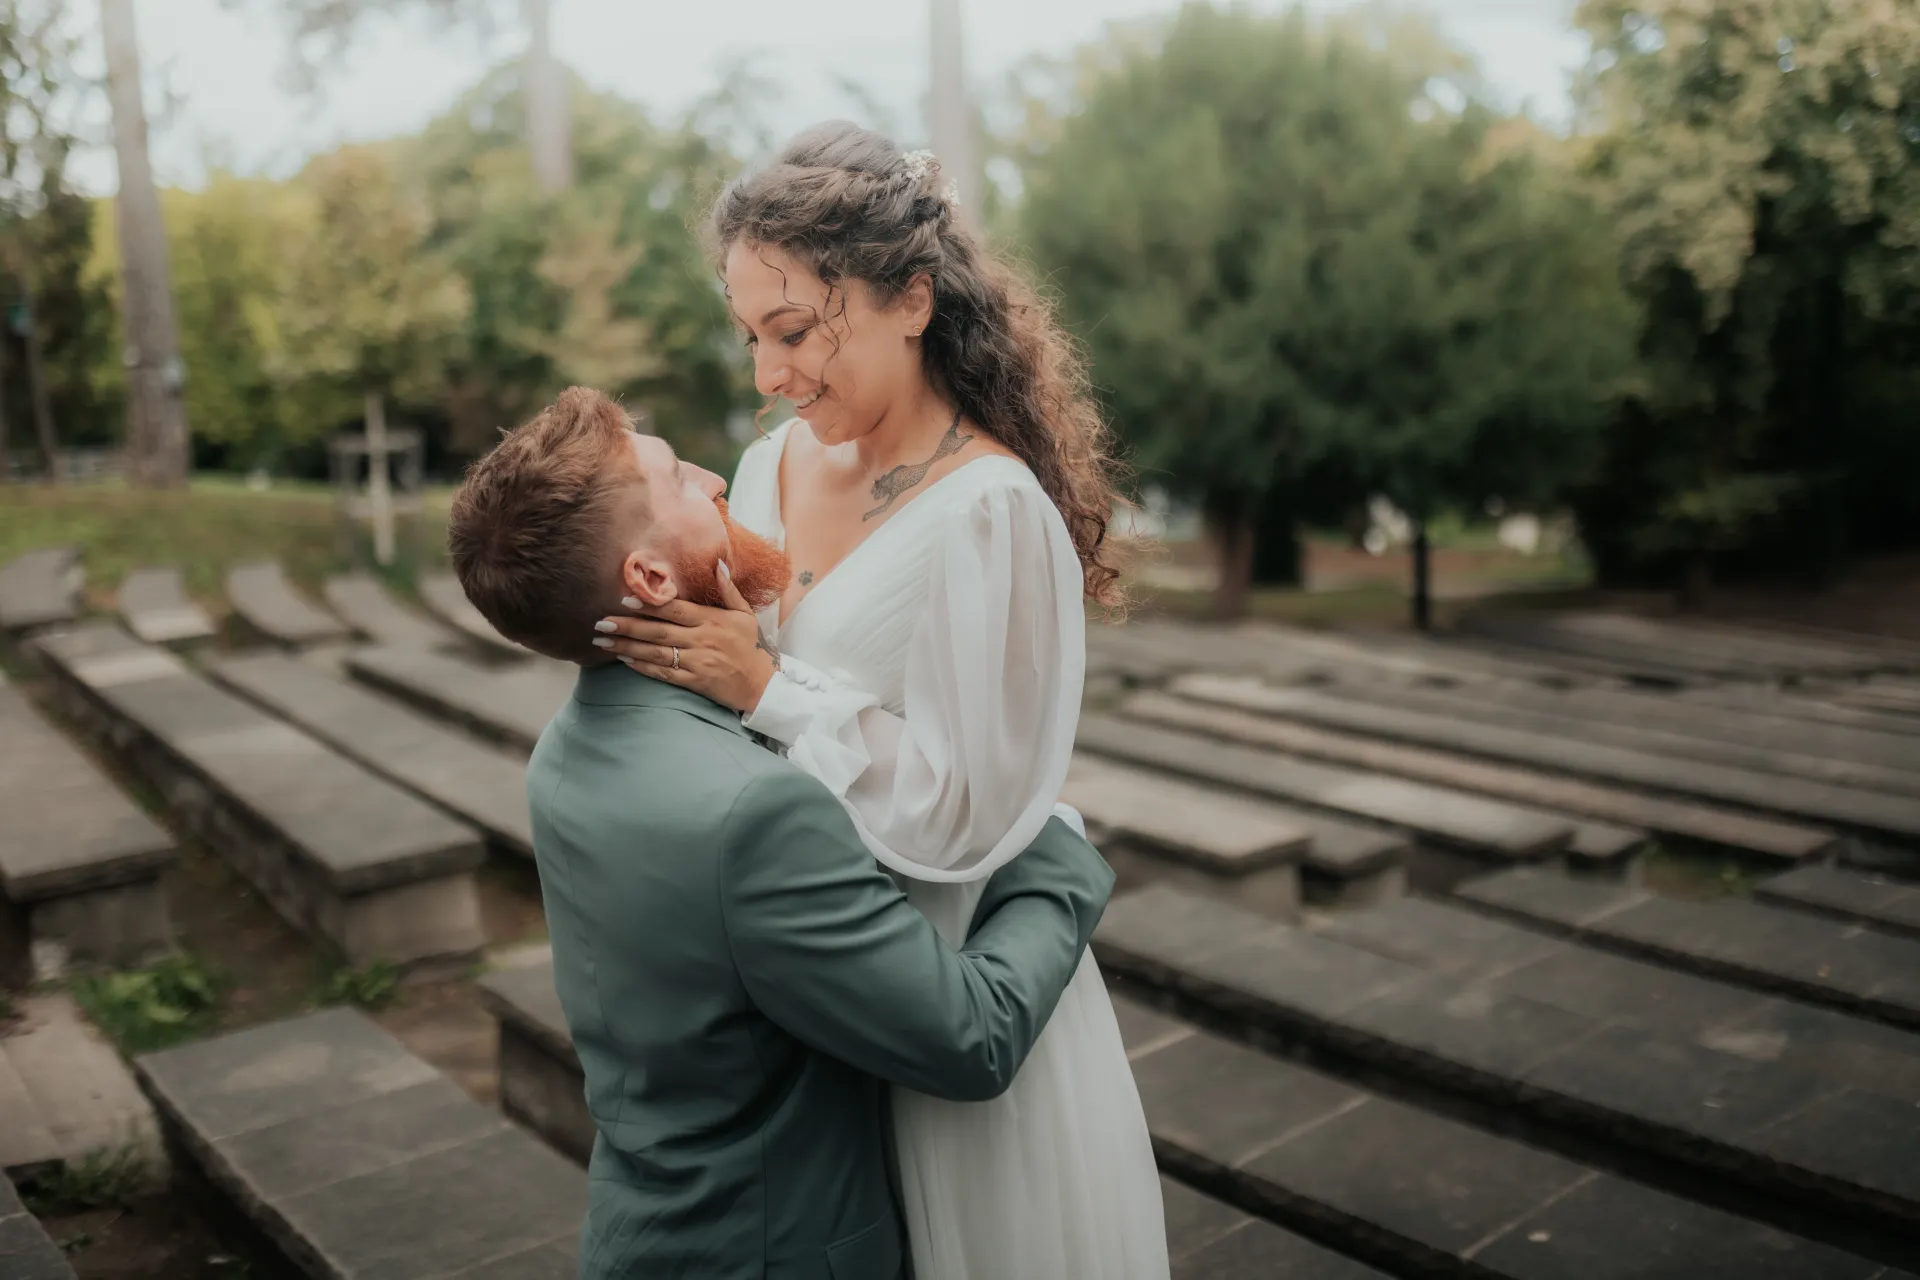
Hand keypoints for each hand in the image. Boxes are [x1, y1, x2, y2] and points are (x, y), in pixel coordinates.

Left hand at [593, 563, 779, 713]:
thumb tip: (718, 563)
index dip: (649, 604)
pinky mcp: (695, 682)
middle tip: (602, 623)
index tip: (625, 599)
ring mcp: (697, 662)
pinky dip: (643, 667)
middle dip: (628, 626)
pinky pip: (664, 674)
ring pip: (656, 653)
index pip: (675, 609)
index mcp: (711, 620)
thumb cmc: (750, 646)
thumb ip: (728, 590)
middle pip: (659, 631)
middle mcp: (702, 640)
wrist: (761, 684)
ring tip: (603, 642)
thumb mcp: (745, 614)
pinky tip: (624, 660)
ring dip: (627, 647)